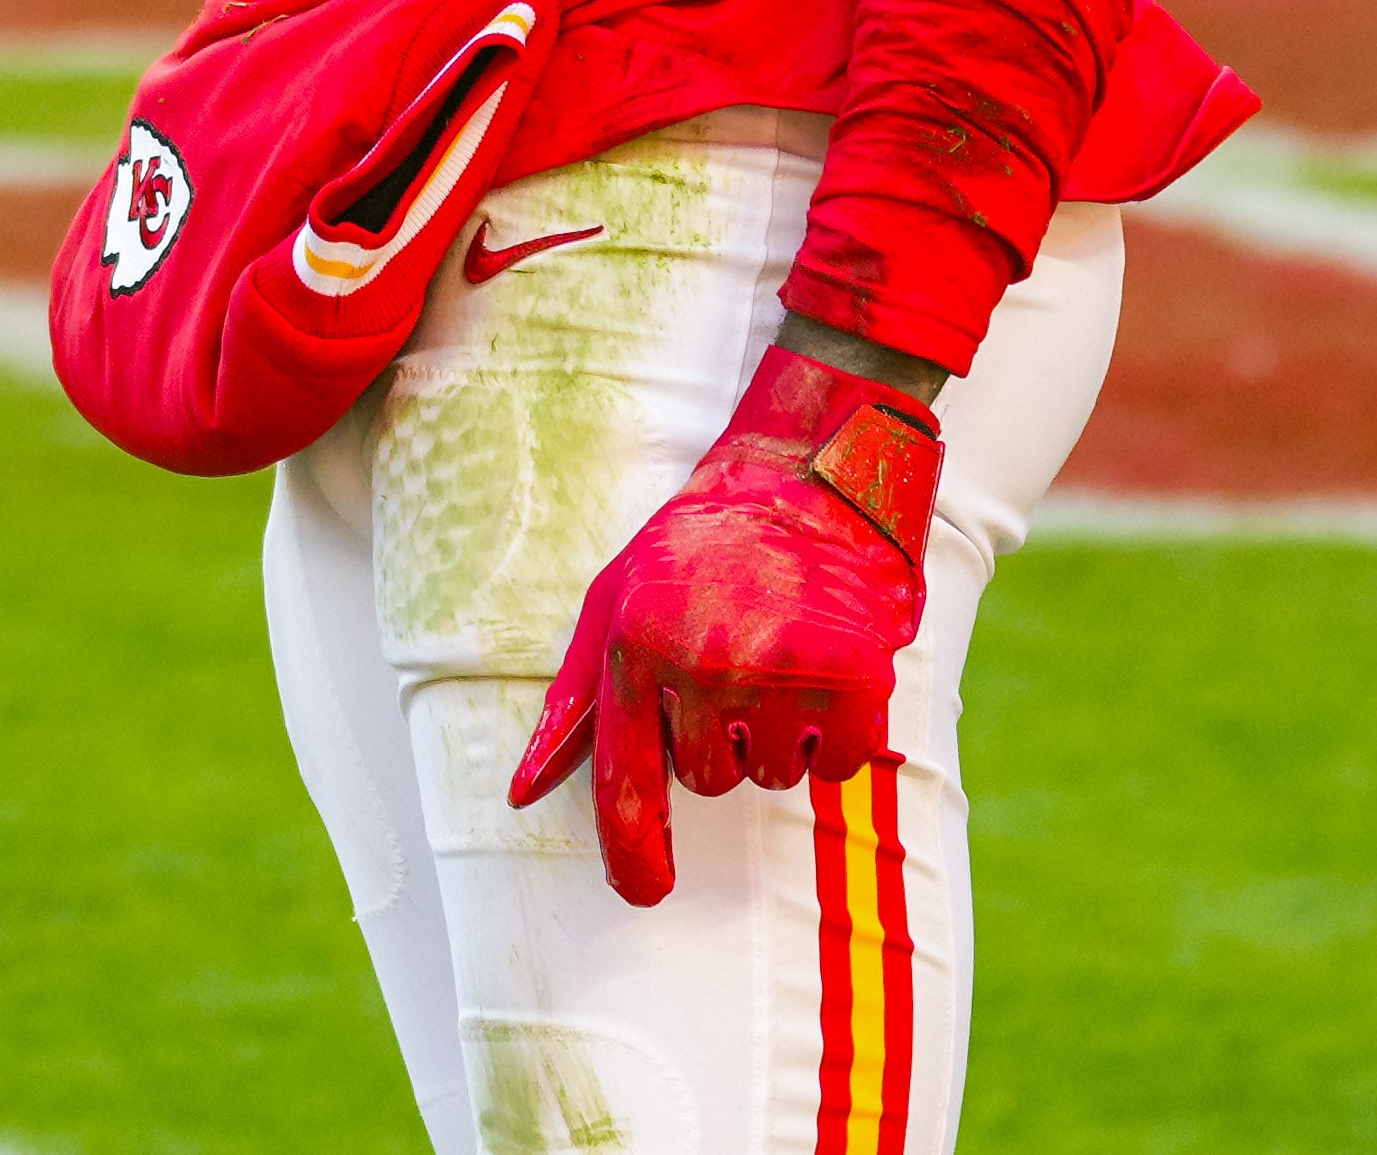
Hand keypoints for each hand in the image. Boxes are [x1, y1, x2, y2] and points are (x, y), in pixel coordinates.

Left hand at [504, 336, 944, 905]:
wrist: (807, 480)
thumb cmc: (698, 546)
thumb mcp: (611, 603)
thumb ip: (571, 704)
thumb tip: (521, 791)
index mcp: (633, 647)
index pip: (625, 780)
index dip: (634, 849)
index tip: (645, 896)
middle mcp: (703, 665)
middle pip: (710, 781)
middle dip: (721, 742)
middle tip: (735, 665)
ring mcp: (780, 673)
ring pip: (774, 777)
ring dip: (780, 736)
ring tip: (779, 656)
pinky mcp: (855, 680)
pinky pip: (840, 766)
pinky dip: (839, 738)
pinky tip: (828, 670)